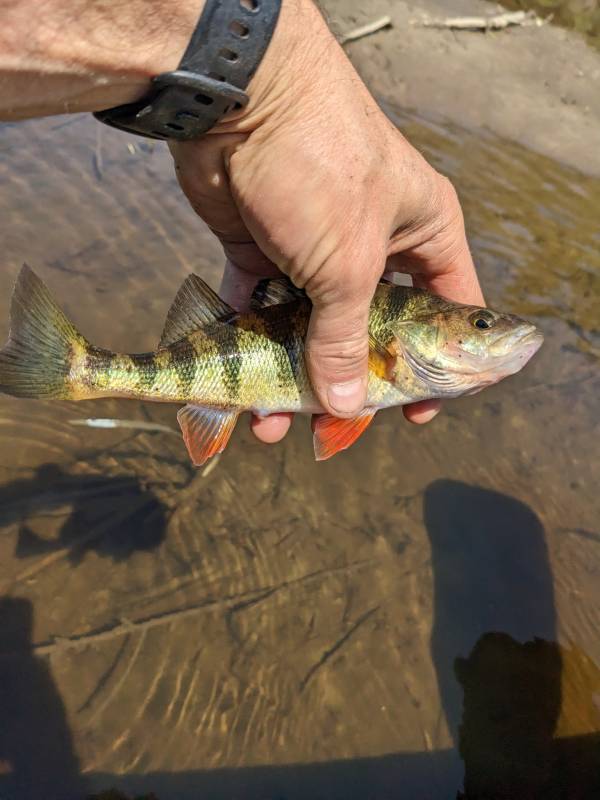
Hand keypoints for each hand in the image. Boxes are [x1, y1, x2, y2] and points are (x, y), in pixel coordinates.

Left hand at [170, 0, 483, 443]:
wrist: (235, 99)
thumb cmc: (320, 167)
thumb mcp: (348, 265)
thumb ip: (346, 341)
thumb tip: (344, 408)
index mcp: (421, 232)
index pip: (449, 307)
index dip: (436, 367)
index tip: (417, 414)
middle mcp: (373, 241)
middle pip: (371, 330)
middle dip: (350, 383)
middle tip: (333, 430)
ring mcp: (315, 246)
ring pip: (311, 329)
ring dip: (294, 378)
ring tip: (275, 427)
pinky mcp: (263, 249)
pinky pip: (263, 314)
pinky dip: (253, 351)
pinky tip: (243, 395)